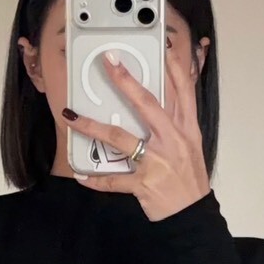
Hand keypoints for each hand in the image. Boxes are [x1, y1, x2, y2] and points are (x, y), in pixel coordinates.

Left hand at [63, 49, 210, 220]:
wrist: (192, 216)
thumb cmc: (190, 180)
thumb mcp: (191, 147)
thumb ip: (175, 123)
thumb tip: (157, 102)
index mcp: (187, 130)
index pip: (183, 91)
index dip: (173, 68)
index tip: (164, 47)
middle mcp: (172, 140)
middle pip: (147, 104)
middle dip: (125, 81)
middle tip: (108, 63)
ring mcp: (157, 161)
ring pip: (119, 138)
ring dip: (91, 127)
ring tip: (71, 118)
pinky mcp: (143, 183)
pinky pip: (113, 179)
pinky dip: (95, 179)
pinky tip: (81, 175)